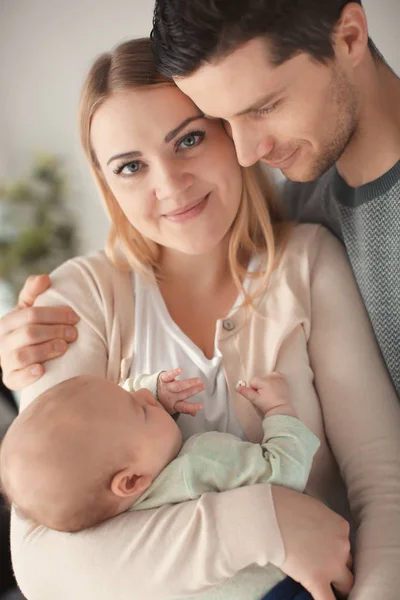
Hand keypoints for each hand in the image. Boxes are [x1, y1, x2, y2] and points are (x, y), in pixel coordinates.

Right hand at [0, 274, 78, 389]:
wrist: (24, 357)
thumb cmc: (31, 328)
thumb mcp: (29, 308)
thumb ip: (34, 291)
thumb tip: (44, 278)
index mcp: (8, 321)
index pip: (31, 314)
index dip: (56, 314)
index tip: (75, 316)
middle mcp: (2, 341)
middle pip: (30, 333)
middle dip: (55, 331)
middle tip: (74, 334)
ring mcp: (5, 361)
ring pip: (23, 355)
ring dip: (46, 350)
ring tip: (64, 347)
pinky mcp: (10, 379)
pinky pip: (16, 379)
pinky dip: (29, 375)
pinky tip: (43, 370)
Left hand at [157, 368, 204, 416]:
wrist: (149, 393)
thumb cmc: (164, 400)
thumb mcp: (173, 408)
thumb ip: (185, 409)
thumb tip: (195, 413)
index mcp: (173, 405)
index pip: (184, 407)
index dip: (192, 407)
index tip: (201, 406)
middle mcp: (170, 397)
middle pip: (183, 394)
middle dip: (193, 390)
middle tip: (202, 386)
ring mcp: (166, 388)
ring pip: (178, 386)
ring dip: (188, 383)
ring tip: (197, 380)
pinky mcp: (162, 379)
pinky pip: (168, 376)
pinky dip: (174, 373)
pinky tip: (180, 370)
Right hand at [237, 372, 295, 416]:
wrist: (281, 410)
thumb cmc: (267, 405)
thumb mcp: (255, 400)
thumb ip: (246, 392)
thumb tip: (238, 387)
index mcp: (263, 381)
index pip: (253, 381)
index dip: (253, 389)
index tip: (258, 396)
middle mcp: (271, 378)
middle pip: (260, 379)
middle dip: (260, 386)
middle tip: (264, 396)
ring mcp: (278, 379)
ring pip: (268, 377)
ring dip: (267, 382)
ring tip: (269, 392)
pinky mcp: (284, 381)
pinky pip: (277, 375)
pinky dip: (275, 379)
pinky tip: (275, 386)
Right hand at [272, 486, 353, 599]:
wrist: (271, 515)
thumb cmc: (286, 506)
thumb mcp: (313, 508)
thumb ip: (323, 524)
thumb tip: (317, 533)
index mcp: (341, 527)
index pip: (344, 545)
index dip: (333, 551)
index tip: (323, 552)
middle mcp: (342, 546)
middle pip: (347, 564)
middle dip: (338, 568)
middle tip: (324, 569)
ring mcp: (332, 564)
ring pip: (346, 584)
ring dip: (337, 586)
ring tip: (327, 587)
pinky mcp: (317, 579)